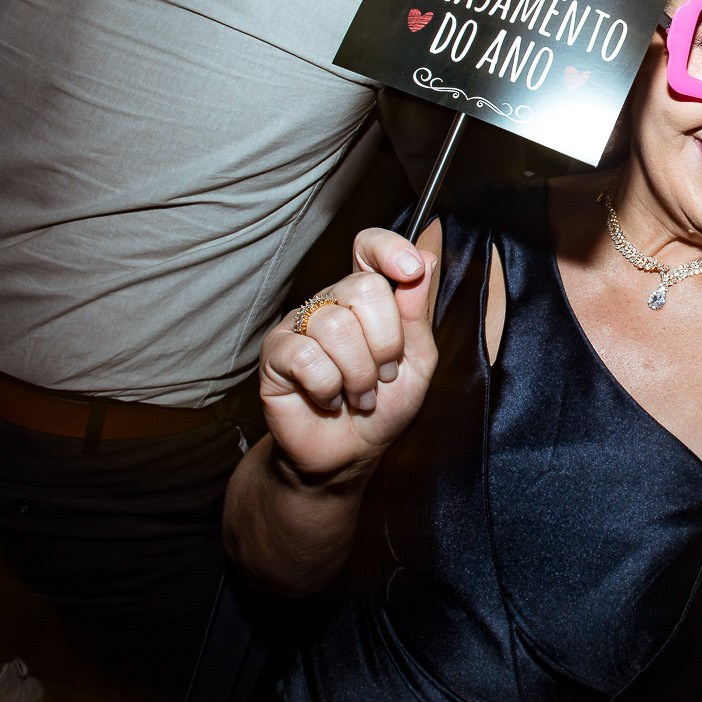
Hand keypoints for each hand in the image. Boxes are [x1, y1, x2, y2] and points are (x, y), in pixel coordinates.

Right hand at [259, 228, 439, 481]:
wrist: (348, 454)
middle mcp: (330, 301)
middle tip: (382, 374)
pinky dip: (329, 387)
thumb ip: (419, 311)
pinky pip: (308, 356)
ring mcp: (301, 324)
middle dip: (385, 342)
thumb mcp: (418, 360)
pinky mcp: (276, 353)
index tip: (410, 269)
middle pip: (363, 288)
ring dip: (359, 373)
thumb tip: (426, 257)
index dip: (389, 248)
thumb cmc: (383, 407)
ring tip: (358, 394)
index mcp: (366, 297)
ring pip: (337, 326)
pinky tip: (328, 398)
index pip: (369, 246)